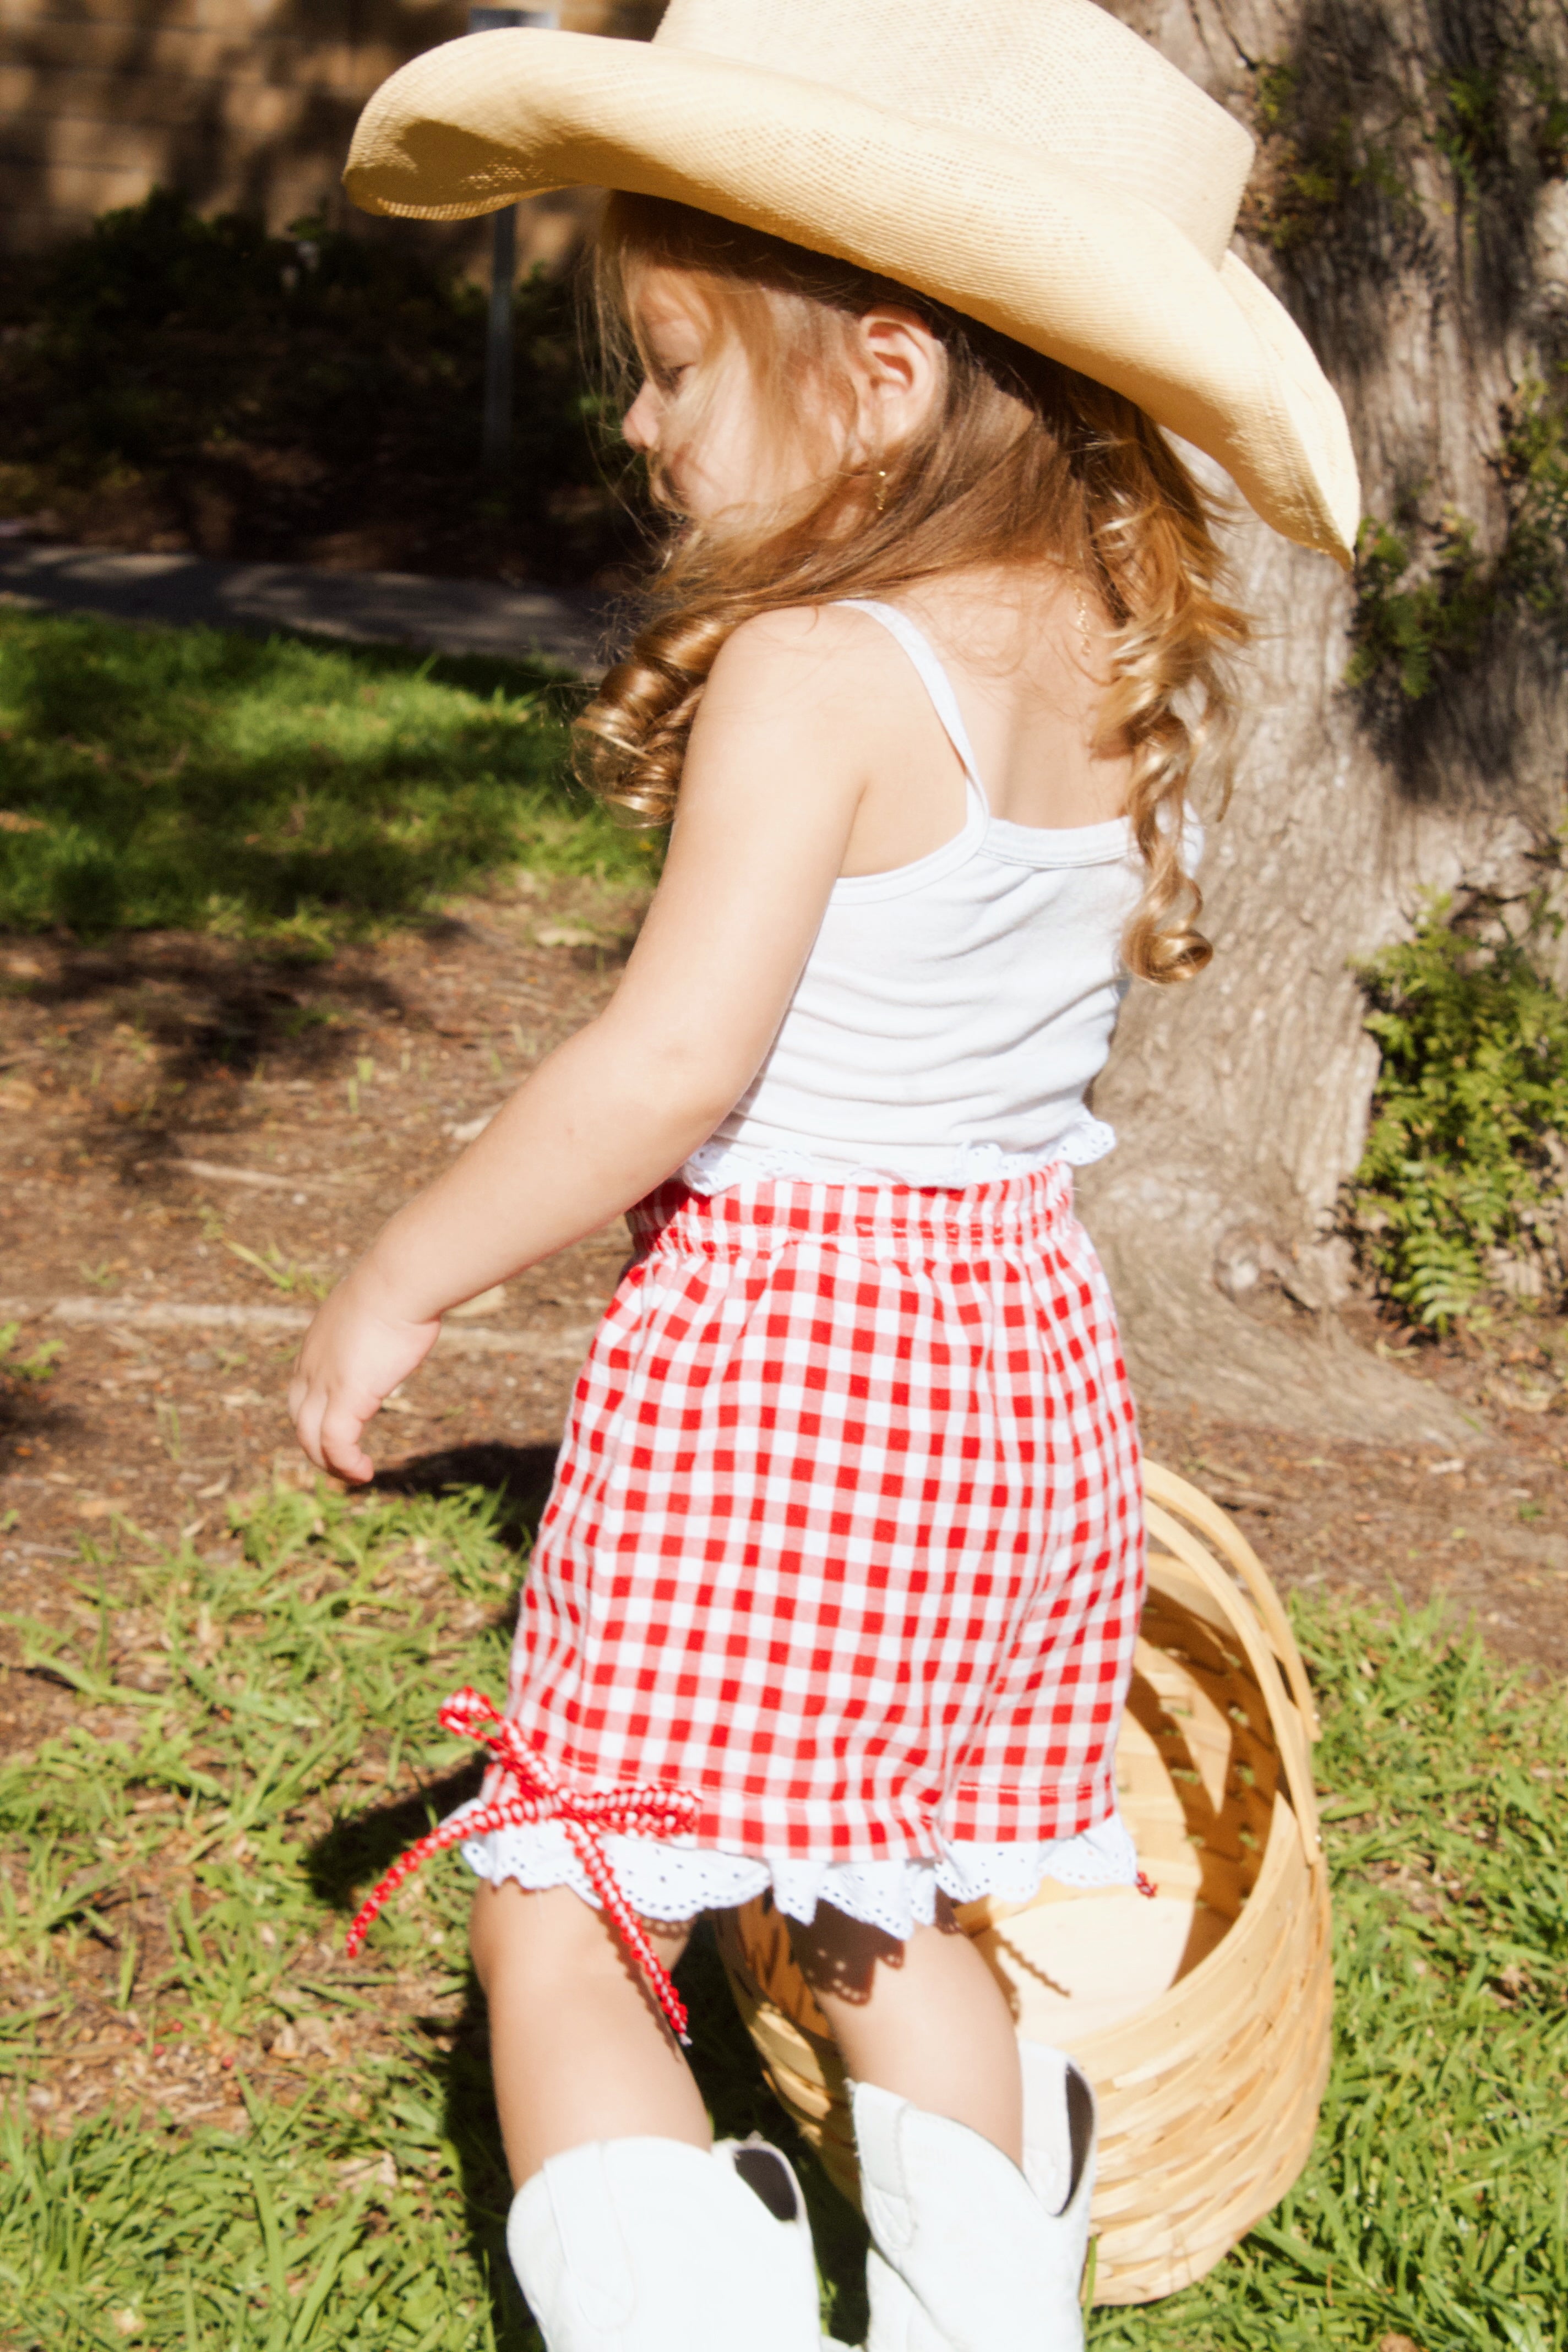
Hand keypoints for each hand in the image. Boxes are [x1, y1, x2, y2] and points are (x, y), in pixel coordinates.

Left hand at [287, 1265, 440, 1482]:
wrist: (399, 1281)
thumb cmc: (401, 1284)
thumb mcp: (381, 1303)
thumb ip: (381, 1318)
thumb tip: (408, 1310)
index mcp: (317, 1345)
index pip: (302, 1391)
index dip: (315, 1415)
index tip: (341, 1428)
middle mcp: (311, 1367)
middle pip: (300, 1420)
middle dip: (317, 1445)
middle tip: (343, 1460)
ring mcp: (324, 1384)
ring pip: (311, 1439)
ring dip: (331, 1464)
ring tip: (355, 1475)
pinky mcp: (345, 1398)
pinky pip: (336, 1445)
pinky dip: (346, 1465)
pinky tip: (365, 1472)